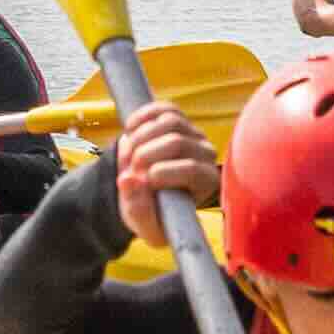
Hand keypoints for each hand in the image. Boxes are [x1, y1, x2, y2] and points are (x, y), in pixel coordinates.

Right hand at [113, 97, 221, 241]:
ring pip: (169, 121)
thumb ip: (138, 210)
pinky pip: (161, 108)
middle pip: (177, 141)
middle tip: (130, 169)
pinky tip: (128, 130)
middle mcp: (206, 154)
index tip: (144, 181)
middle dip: (145, 154)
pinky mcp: (177, 119)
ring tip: (127, 155)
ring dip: (140, 137)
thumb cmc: (153, 216)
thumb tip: (127, 180)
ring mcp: (193, 133)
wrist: (147, 197)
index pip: (192, 169)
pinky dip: (141, 116)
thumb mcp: (145, 225)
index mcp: (206, 182)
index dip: (163, 173)